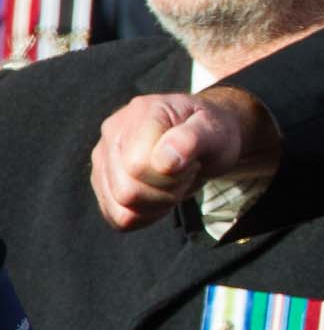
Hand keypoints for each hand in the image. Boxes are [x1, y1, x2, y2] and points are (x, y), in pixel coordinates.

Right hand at [91, 87, 278, 229]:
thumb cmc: (211, 132)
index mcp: (141, 113)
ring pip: (120, 208)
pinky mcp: (103, 180)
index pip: (138, 166)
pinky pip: (117, 217)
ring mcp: (103, 157)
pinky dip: (145, 214)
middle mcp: (113, 132)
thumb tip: (163, 161)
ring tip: (172, 180)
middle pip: (127, 191)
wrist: (207, 137)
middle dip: (166, 192)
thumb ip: (191, 140)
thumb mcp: (215, 130)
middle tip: (184, 172)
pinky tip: (159, 194)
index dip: (172, 175)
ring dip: (156, 203)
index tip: (191, 161)